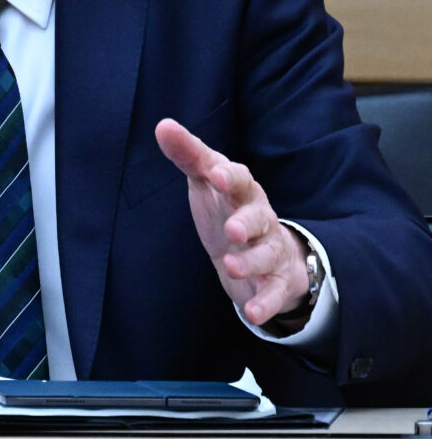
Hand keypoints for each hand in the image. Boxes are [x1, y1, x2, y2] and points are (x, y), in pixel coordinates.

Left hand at [156, 118, 310, 324]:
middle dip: (247, 222)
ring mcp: (271, 250)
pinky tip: (253, 313)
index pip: (240, 179)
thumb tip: (163, 126)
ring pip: (265, 255)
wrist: (267, 251)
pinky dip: (265, 303)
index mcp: (243, 192)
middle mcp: (261, 218)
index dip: (229, 177)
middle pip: (259, 217)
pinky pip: (273, 292)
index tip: (216, 174)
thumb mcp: (206, 182)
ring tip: (230, 265)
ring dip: (250, 261)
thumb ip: (187, 155)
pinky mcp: (276, 281)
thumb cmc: (229, 208)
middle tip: (233, 228)